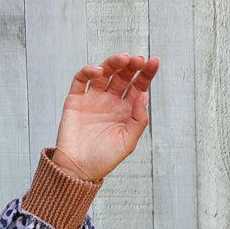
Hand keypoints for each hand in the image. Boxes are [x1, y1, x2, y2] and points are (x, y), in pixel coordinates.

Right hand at [52, 54, 159, 180]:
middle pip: (123, 76)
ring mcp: (93, 98)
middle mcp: (110, 101)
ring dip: (113, 63)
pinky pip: (82, 78)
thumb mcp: (127, 142)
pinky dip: (89, 71)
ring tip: (122, 59)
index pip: (138, 87)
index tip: (154, 62)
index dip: (146, 74)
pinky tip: (98, 71)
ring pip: (104, 72)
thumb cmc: (103, 159)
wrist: (78, 169)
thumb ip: (138, 120)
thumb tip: (144, 95)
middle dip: (131, 65)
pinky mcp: (76, 98)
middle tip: (137, 59)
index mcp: (125, 110)